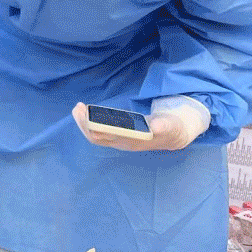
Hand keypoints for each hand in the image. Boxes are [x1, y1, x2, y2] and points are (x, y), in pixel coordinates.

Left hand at [72, 98, 209, 151]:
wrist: (173, 135)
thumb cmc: (170, 128)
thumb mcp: (171, 126)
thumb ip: (164, 126)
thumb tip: (156, 127)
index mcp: (132, 141)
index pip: (106, 136)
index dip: (93, 125)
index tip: (85, 113)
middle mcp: (122, 143)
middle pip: (96, 137)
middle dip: (84, 123)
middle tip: (78, 107)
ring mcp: (119, 141)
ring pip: (95, 135)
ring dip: (85, 123)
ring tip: (78, 108)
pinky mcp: (118, 136)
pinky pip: (99, 132)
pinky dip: (90, 122)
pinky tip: (87, 112)